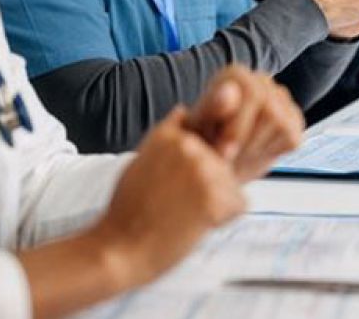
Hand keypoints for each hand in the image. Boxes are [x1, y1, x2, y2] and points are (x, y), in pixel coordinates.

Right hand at [96, 108, 244, 286]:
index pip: (208, 143)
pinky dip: (222, 219)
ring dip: (216, 203)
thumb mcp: (142, 158)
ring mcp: (202, 168)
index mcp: (168, 133)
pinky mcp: (213, 195)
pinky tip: (193, 223)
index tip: (172, 185)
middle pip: (224, 164)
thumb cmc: (129, 211)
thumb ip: (169, 134)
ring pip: (233, 184)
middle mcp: (187, 145)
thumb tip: (184, 109)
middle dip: (209, 186)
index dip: (197, 170)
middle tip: (175, 203)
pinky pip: (239, 204)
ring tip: (182, 213)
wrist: (120, 248)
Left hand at [186, 65, 304, 180]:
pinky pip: (292, 139)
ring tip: (237, 154)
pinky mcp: (294, 121)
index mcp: (236, 75)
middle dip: (248, 141)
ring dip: (257, 148)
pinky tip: (253, 152)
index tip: (224, 151)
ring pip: (282, 125)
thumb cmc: (201, 139)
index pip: (253, 94)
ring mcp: (282, 100)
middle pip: (270, 112)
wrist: (213, 160)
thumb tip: (229, 91)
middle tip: (230, 157)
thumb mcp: (198, 126)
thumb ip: (211, 107)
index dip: (239, 128)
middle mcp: (261, 81)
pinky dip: (272, 152)